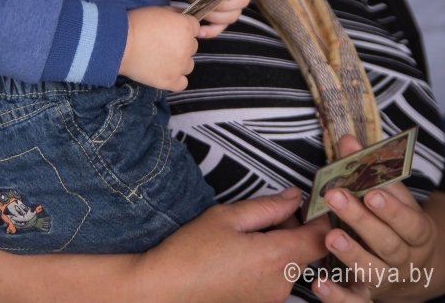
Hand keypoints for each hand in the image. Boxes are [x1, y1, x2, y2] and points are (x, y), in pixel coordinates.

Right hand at [119, 6, 198, 90]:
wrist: (120, 43)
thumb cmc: (137, 23)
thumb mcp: (159, 10)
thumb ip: (176, 13)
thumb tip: (185, 15)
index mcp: (186, 27)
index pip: (195, 28)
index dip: (183, 29)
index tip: (172, 31)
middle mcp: (187, 47)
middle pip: (192, 47)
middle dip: (181, 45)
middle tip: (163, 44)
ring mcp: (180, 66)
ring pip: (188, 65)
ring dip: (179, 62)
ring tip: (161, 59)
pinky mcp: (171, 81)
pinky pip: (183, 83)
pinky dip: (176, 79)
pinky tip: (164, 72)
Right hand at [138, 187, 330, 302]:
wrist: (166, 291)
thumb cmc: (193, 250)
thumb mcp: (228, 216)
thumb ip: (268, 206)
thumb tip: (295, 197)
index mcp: (277, 257)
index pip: (322, 238)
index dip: (323, 217)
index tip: (314, 200)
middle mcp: (282, 284)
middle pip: (307, 251)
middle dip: (296, 228)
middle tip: (270, 211)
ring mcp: (272, 299)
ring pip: (292, 264)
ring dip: (282, 244)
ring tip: (250, 231)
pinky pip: (278, 278)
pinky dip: (271, 261)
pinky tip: (244, 252)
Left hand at [182, 0, 251, 38]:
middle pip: (237, 5)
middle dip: (219, 5)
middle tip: (203, 1)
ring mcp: (231, 6)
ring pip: (229, 18)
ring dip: (212, 16)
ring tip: (197, 9)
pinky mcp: (221, 17)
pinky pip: (219, 28)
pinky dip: (210, 31)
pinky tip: (199, 31)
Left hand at [314, 135, 442, 301]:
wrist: (415, 270)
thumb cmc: (398, 224)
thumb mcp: (394, 197)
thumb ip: (371, 171)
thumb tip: (347, 141)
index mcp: (417, 233)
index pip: (409, 223)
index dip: (391, 210)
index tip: (370, 193)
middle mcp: (404, 260)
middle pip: (387, 244)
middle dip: (361, 221)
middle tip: (335, 198)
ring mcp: (386, 281)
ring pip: (372, 272)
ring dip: (351, 255)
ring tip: (330, 237)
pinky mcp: (367, 298)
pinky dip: (337, 297)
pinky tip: (319, 283)